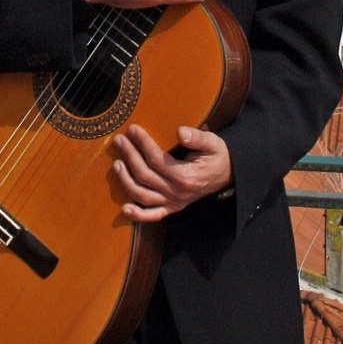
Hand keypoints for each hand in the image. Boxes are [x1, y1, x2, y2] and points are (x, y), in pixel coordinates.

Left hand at [112, 123, 232, 221]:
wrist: (226, 173)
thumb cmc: (216, 155)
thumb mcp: (212, 143)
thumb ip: (197, 137)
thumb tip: (180, 132)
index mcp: (187, 176)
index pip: (157, 160)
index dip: (142, 144)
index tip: (132, 129)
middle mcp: (179, 193)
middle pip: (145, 175)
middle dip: (129, 156)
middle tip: (119, 140)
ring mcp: (174, 202)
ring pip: (143, 195)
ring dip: (125, 180)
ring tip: (116, 163)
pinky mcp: (172, 208)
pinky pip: (153, 215)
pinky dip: (138, 215)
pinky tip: (124, 209)